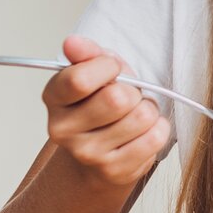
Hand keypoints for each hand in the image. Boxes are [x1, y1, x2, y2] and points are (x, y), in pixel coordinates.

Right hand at [41, 35, 170, 186]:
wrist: (99, 155)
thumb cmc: (101, 103)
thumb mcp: (96, 71)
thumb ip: (88, 54)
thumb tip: (73, 42)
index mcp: (54, 97)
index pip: (80, 79)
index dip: (108, 68)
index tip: (113, 70)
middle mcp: (62, 129)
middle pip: (118, 98)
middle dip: (134, 92)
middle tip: (128, 98)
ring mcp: (86, 153)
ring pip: (141, 117)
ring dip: (148, 111)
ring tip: (135, 115)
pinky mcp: (112, 171)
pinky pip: (154, 138)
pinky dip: (158, 129)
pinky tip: (142, 133)